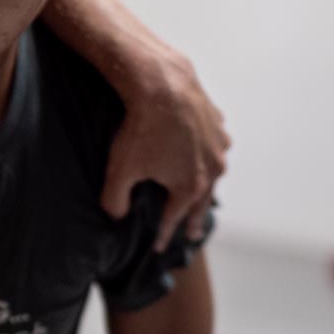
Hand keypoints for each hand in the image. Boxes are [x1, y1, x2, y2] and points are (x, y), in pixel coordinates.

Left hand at [102, 48, 228, 249]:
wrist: (161, 85)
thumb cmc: (140, 130)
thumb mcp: (119, 171)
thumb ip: (115, 201)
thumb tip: (116, 216)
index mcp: (190, 186)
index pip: (174, 219)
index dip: (164, 235)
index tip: (158, 248)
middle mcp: (212, 169)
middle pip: (202, 201)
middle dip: (193, 220)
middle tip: (192, 235)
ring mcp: (218, 145)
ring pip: (214, 170)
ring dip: (207, 183)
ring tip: (202, 192)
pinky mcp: (216, 123)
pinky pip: (215, 143)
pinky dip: (209, 151)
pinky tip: (204, 151)